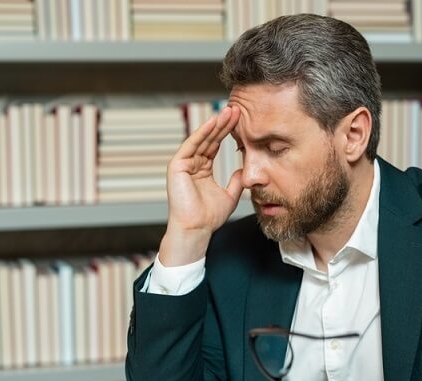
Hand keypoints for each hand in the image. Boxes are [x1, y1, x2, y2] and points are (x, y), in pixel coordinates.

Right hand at [159, 106, 242, 265]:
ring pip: (201, 139)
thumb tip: (244, 171)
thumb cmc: (209, 218)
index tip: (242, 120)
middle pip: (209, 139)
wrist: (196, 229)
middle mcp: (192, 164)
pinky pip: (191, 145)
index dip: (228, 133)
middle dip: (223, 124)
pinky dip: (202, 133)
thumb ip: (236, 182)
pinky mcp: (177, 166)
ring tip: (229, 112)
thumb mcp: (230, 196)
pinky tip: (214, 122)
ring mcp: (183, 164)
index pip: (216, 145)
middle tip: (237, 109)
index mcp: (202, 169)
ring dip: (215, 125)